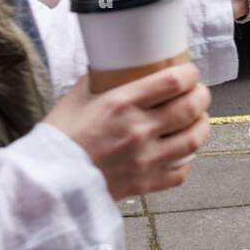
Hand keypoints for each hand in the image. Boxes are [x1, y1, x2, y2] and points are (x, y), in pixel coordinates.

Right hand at [43, 62, 210, 199]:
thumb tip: (115, 65)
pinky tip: (182, 152)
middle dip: (201, 96)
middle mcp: (138, 130)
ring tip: (198, 118)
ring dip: (202, 125)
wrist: (47, 182)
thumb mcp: (77, 98)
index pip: (172, 82)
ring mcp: (145, 159)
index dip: (189, 73)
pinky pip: (180, 172)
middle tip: (198, 92)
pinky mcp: (145, 184)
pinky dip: (187, 160)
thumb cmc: (59, 139)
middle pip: (190, 108)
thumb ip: (100, 80)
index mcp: (121, 104)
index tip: (190, 71)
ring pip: (193, 139)